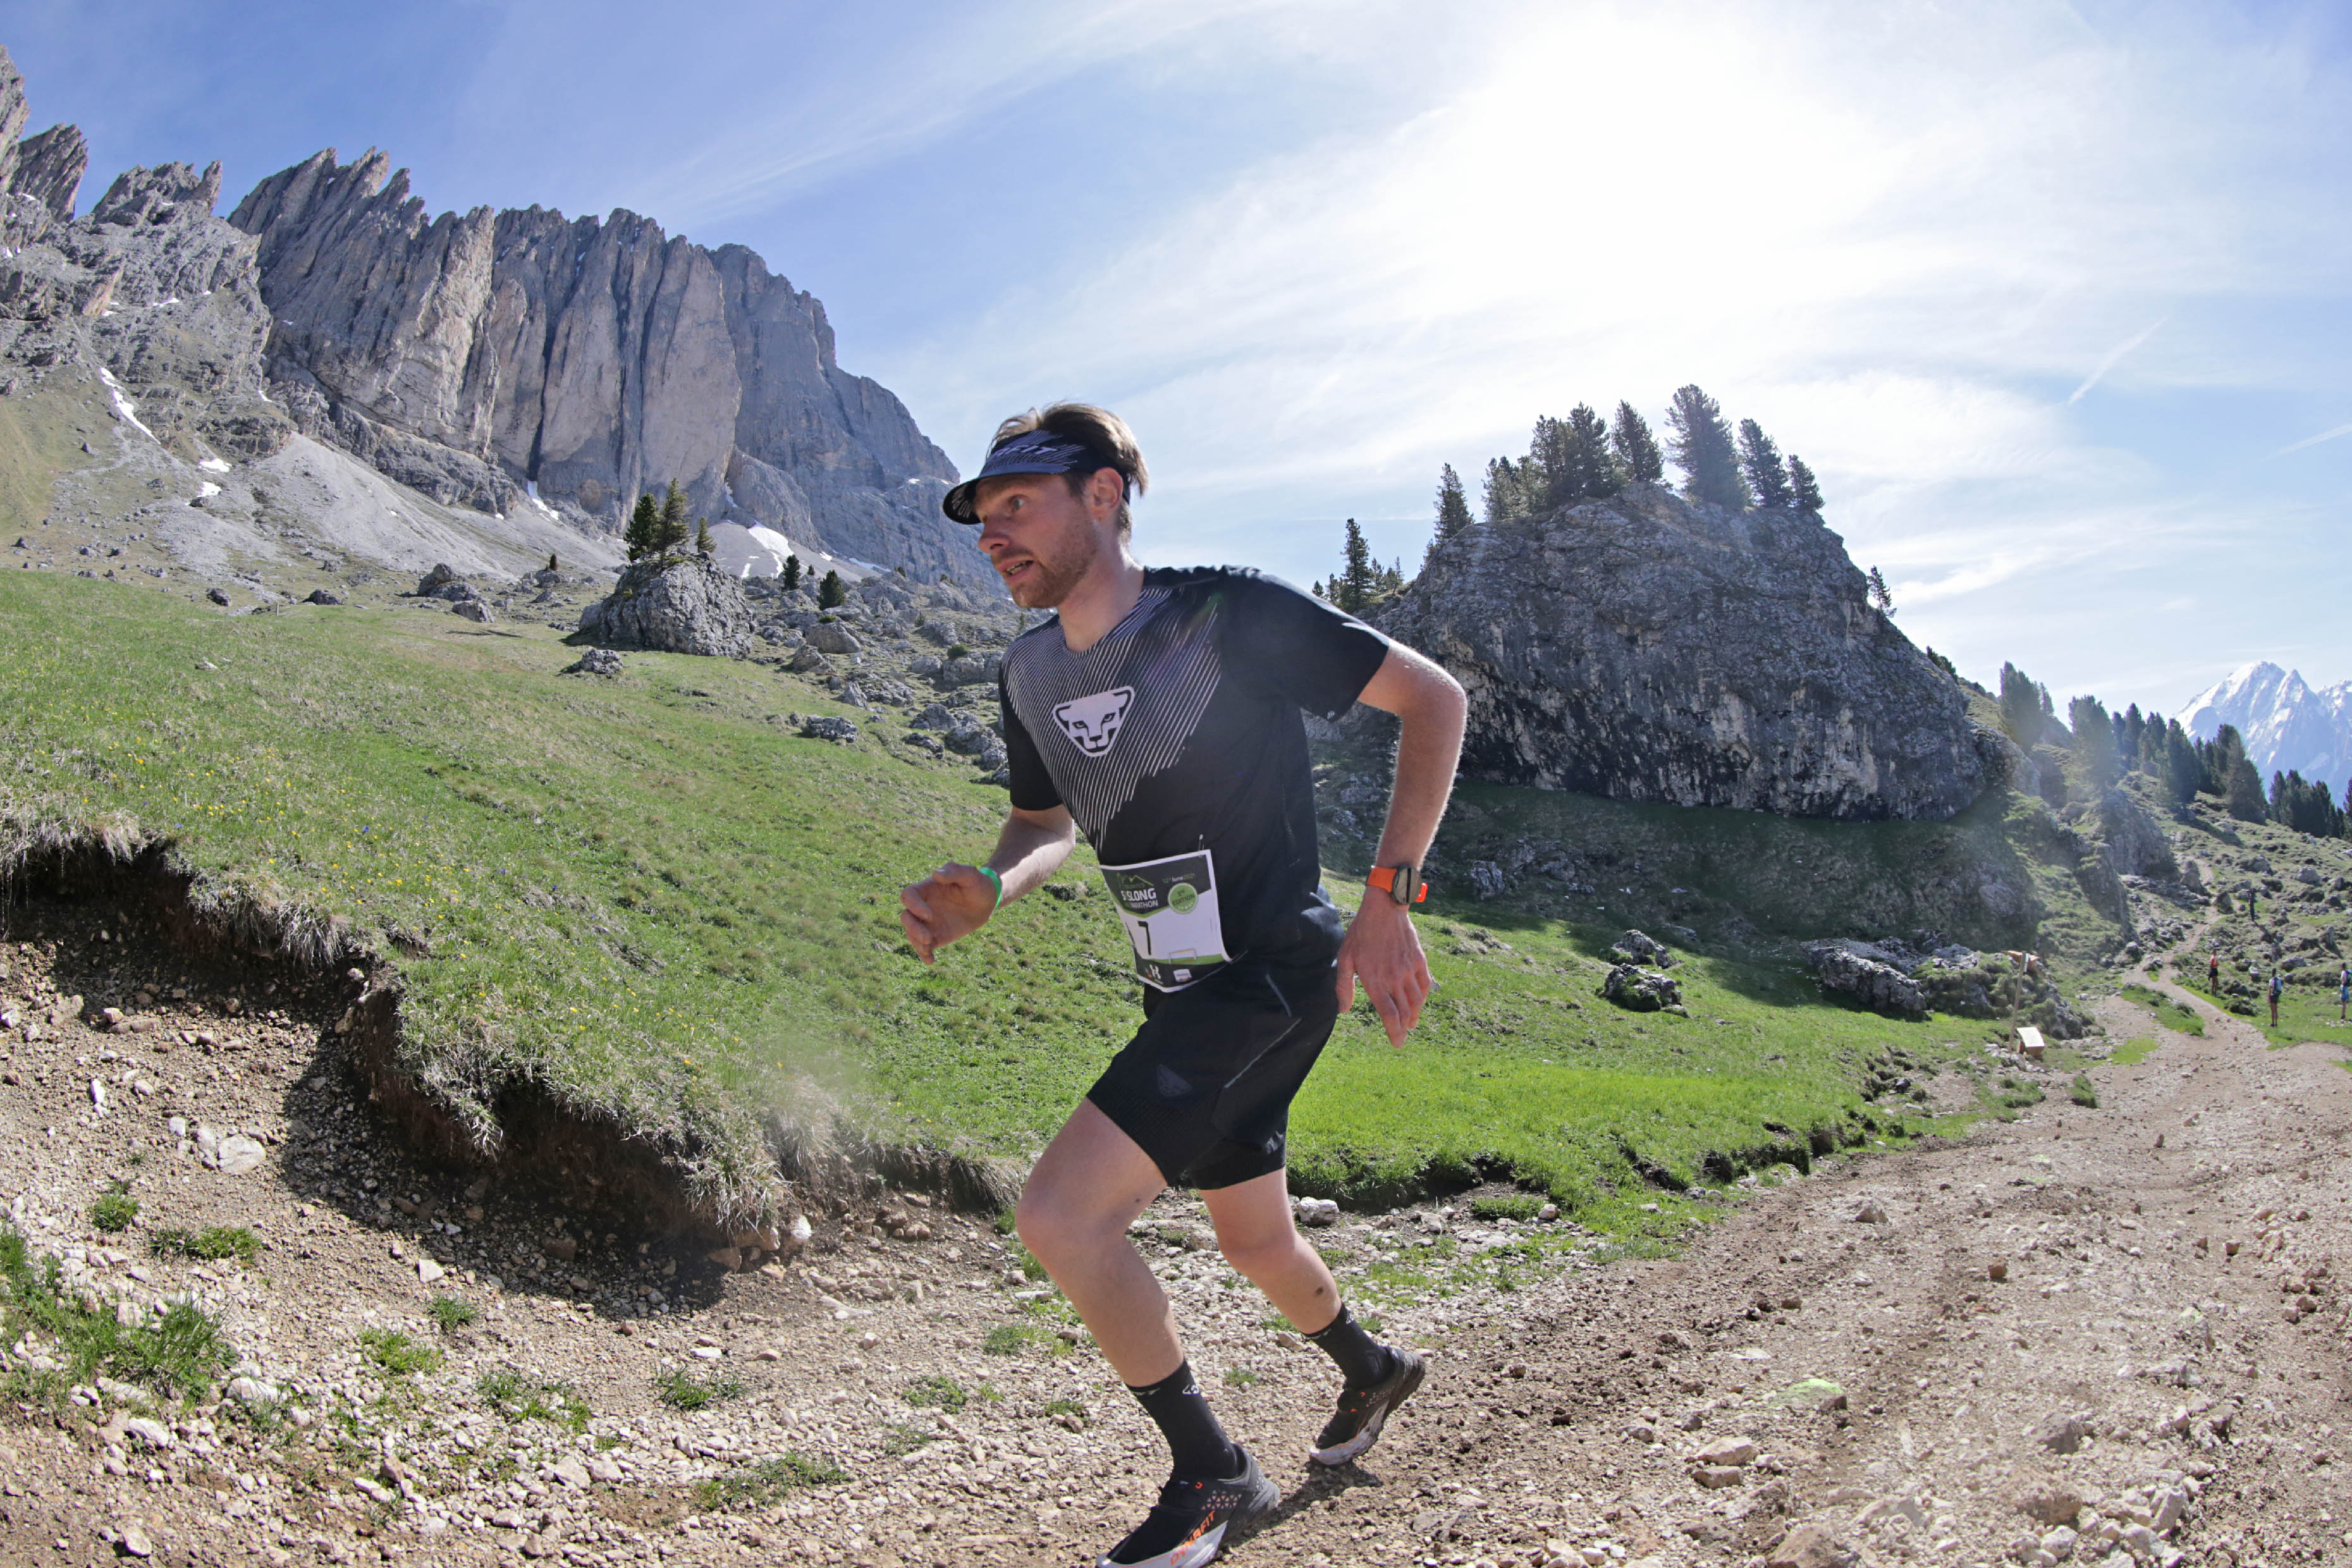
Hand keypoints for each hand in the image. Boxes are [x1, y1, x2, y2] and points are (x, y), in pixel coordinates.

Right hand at [900, 863, 997, 962]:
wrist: (987, 902)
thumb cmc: (977, 884)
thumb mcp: (970, 874)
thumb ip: (954, 871)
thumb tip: (935, 874)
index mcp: (926, 889)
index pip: (908, 895)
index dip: (913, 905)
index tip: (929, 915)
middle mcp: (922, 906)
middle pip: (906, 917)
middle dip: (912, 928)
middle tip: (927, 937)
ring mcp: (928, 923)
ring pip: (912, 934)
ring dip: (917, 942)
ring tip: (930, 947)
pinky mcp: (937, 936)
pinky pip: (925, 947)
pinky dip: (924, 955)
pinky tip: (930, 960)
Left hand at [1335, 895, 1431, 1046]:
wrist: (1383, 909)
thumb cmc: (1360, 933)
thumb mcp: (1345, 959)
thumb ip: (1343, 987)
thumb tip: (1343, 1010)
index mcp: (1375, 981)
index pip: (1389, 1015)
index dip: (1395, 1032)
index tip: (1397, 1043)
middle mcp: (1395, 979)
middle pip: (1405, 1012)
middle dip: (1404, 1028)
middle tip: (1402, 1036)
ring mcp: (1409, 970)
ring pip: (1416, 1001)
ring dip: (1414, 1015)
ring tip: (1411, 1023)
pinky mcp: (1419, 960)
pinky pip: (1425, 985)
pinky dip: (1423, 997)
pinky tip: (1419, 1002)